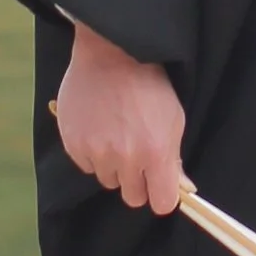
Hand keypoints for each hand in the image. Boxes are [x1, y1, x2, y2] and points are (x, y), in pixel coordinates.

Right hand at [51, 17, 185, 214]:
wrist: (110, 53)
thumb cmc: (149, 83)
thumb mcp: (173, 117)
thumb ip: (174, 157)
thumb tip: (181, 187)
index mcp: (156, 152)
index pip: (162, 203)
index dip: (162, 194)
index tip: (160, 185)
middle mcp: (126, 157)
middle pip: (133, 197)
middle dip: (137, 182)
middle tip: (137, 154)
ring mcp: (97, 152)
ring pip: (108, 181)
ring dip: (114, 166)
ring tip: (116, 133)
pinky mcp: (74, 145)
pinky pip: (87, 166)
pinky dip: (93, 153)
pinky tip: (99, 127)